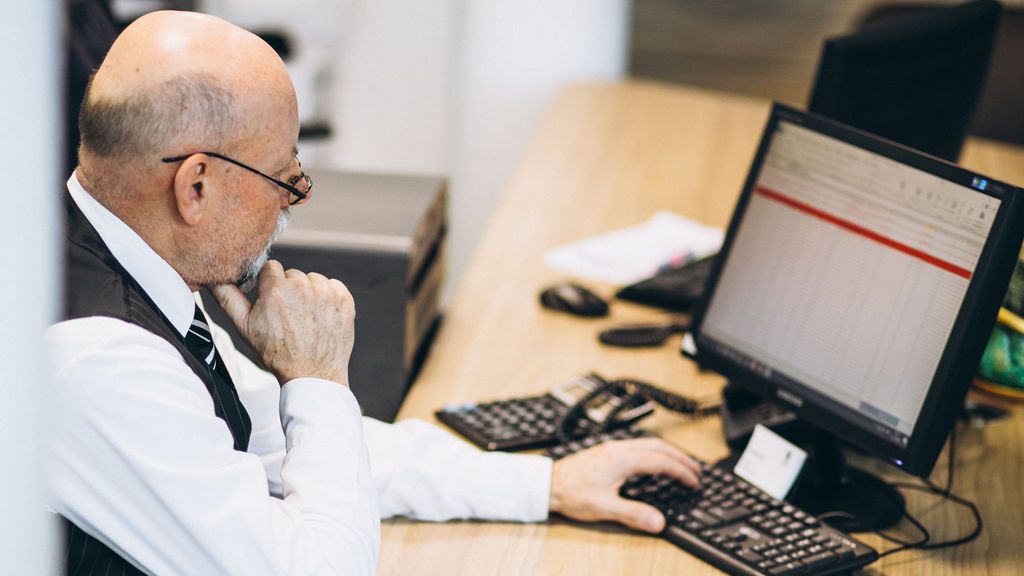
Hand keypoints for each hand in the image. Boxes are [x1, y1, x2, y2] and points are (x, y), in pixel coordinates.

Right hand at [211, 260, 354, 385]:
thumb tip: (214, 278)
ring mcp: (326, 293)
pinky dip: (328, 297)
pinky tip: (320, 316)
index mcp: (276, 291)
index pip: (271, 267)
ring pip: (313, 279)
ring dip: (309, 293)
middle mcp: (302, 288)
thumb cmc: (277, 353)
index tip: (272, 300)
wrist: (313, 374)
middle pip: (293, 274)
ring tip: (305, 317)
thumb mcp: (244, 327)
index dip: (269, 284)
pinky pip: (333, 285)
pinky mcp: (344, 299)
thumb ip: (227, 297)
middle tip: (289, 315)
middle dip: (289, 289)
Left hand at [549, 437, 701, 532]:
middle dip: (680, 458)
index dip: (681, 472)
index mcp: (621, 459)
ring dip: (668, 453)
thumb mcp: (603, 507)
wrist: (547, 483)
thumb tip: (659, 522)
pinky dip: (654, 452)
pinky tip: (654, 462)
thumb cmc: (570, 493)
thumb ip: (633, 514)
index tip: (694, 482)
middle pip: (658, 446)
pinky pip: (638, 446)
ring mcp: (612, 448)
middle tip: (696, 470)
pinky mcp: (606, 451)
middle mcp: (618, 449)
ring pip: (648, 443)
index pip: (661, 461)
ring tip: (681, 465)